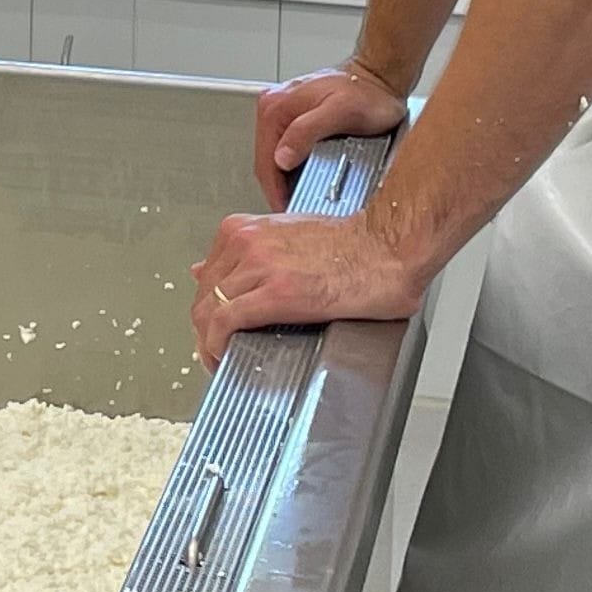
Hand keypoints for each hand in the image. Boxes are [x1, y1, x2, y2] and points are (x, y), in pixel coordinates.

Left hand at [190, 207, 428, 362]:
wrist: (388, 246)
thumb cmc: (352, 245)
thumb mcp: (286, 236)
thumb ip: (247, 254)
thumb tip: (206, 270)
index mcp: (247, 230)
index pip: (206, 276)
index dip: (206, 307)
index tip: (213, 327)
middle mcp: (247, 244)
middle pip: (203, 295)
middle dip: (204, 329)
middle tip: (216, 350)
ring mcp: (260, 267)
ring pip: (208, 311)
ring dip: (208, 342)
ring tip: (220, 360)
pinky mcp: (277, 293)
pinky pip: (226, 323)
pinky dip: (216, 345)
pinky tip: (224, 359)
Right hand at [252, 60, 408, 210]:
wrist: (380, 77)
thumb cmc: (367, 93)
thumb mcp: (340, 112)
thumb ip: (306, 131)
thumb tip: (281, 158)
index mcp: (276, 107)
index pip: (265, 161)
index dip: (275, 191)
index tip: (288, 211)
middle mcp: (273, 108)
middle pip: (268, 161)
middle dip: (280, 188)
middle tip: (297, 211)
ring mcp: (283, 113)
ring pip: (277, 158)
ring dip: (287, 180)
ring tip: (304, 200)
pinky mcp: (295, 118)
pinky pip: (288, 150)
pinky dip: (296, 168)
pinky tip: (310, 179)